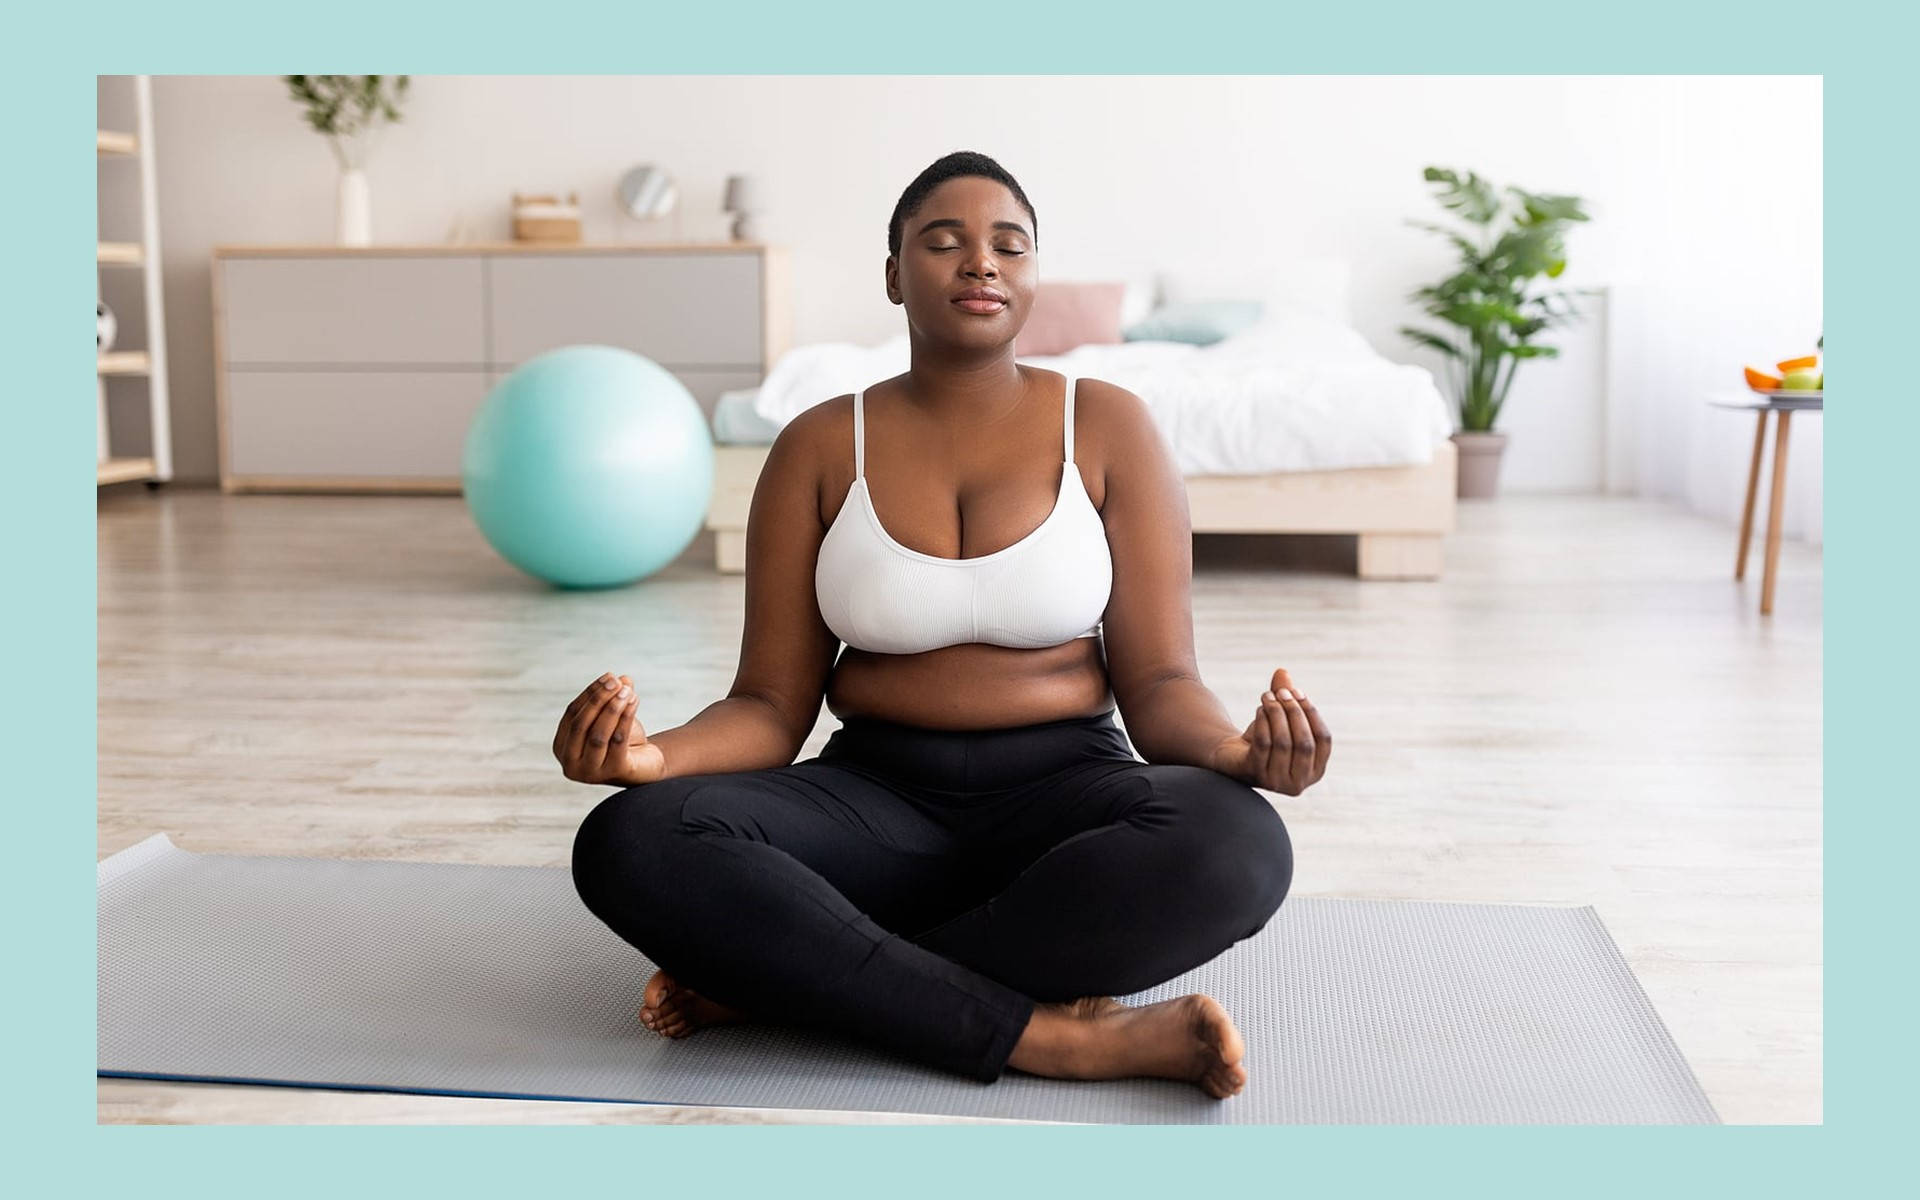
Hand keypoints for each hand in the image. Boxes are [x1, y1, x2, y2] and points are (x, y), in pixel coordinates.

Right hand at [553, 671, 665, 786]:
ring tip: (627, 691)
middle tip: (616, 682)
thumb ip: (613, 697)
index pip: (571, 715)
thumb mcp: (614, 716)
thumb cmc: (623, 740)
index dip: (589, 694)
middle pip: (581, 725)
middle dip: (598, 700)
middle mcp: (570, 764)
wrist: (645, 766)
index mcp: (561, 747)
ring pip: (598, 734)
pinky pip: (617, 741)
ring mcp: (590, 772)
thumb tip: (621, 678)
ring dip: (612, 708)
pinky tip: (634, 702)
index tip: (608, 676)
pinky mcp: (613, 772)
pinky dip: (625, 718)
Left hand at [1208, 668, 1330, 795]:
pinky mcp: (1256, 775)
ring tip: (1267, 696)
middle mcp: (1300, 783)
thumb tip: (1281, 671)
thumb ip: (1285, 697)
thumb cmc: (1265, 738)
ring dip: (1276, 713)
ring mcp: (1277, 782)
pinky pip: (1263, 744)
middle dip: (1294, 712)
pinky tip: (1260, 709)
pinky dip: (1263, 722)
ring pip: (1283, 742)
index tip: (1298, 692)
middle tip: (1281, 692)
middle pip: (1304, 742)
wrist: (1233, 759)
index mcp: (1316, 770)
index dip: (1312, 713)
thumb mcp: (1280, 718)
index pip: (1323, 739)